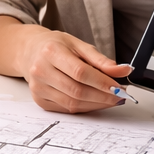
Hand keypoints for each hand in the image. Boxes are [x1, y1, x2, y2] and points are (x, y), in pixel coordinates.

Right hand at [12, 26, 133, 113]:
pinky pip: (67, 109)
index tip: (119, 87)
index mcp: (51, 52)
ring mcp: (38, 87)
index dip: (102, 82)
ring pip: (73, 103)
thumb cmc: (56, 46)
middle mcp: (40, 70)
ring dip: (96, 104)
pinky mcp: (39, 100)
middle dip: (103, 96)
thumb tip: (123, 71)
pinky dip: (85, 107)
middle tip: (120, 95)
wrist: (30, 51)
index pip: (80, 72)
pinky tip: (95, 101)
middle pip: (77, 91)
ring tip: (111, 99)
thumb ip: (101, 60)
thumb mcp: (79, 45)